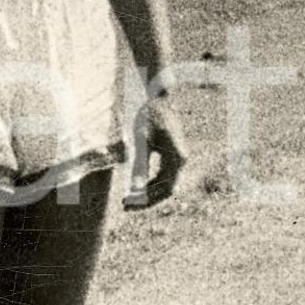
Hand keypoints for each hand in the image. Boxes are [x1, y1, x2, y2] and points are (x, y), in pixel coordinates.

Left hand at [123, 93, 188, 210]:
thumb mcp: (141, 140)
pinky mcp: (173, 156)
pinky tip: (135, 186)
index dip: (146, 200)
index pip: (164, 189)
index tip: (128, 204)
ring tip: (127, 199)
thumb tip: (135, 188)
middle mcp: (181, 160)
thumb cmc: (149, 116)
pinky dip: (149, 183)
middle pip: (166, 190)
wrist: (160, 98)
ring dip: (147, 194)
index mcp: (177, 158)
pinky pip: (163, 176)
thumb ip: (139, 165)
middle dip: (145, 200)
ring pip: (165, 185)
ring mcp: (179, 159)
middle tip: (123, 205)